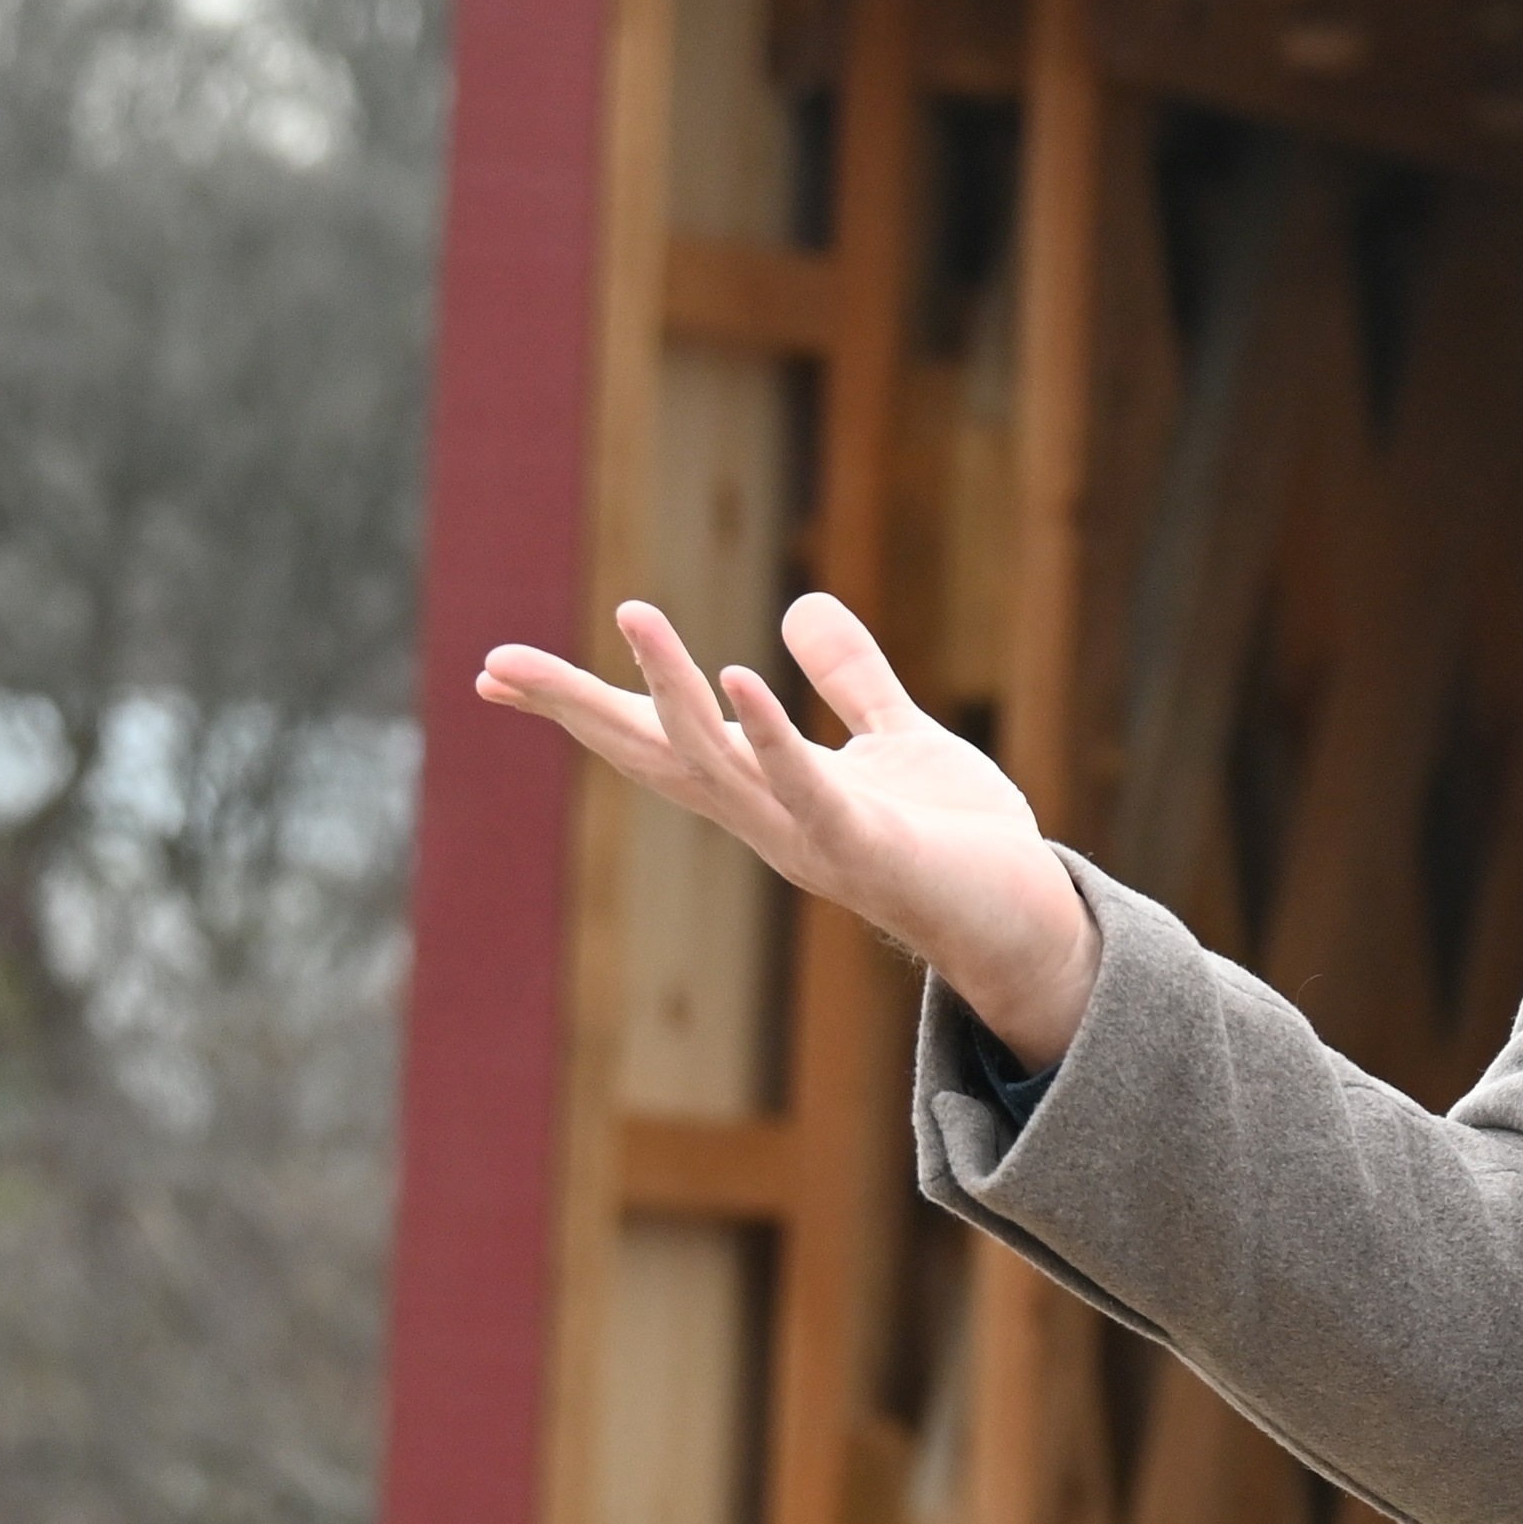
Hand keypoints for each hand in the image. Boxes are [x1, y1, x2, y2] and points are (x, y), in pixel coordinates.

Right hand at [474, 593, 1100, 1062]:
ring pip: (717, 762)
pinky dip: (772, 735)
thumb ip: (851, 678)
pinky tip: (740, 677)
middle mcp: (766, 816)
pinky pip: (807, 787)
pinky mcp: (869, 845)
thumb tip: (801, 606)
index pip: (652, 738)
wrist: (1027, 916)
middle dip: (578, 707)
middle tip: (499, 662)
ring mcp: (809, 834)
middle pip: (652, 753)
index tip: (495, 669)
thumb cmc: (958, 839)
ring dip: (674, 690)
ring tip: (637, 616)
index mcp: (763, 788)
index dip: (579, 703)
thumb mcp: (897, 736)